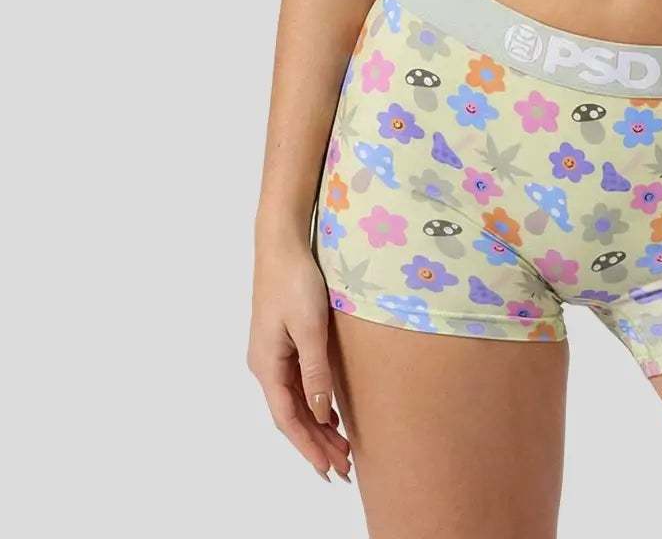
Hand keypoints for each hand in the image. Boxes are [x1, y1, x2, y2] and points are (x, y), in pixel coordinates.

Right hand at [247, 239, 351, 483]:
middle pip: (291, 415)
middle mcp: (265, 365)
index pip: (288, 418)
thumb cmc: (296, 281)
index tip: (327, 470)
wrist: (282, 244)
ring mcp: (272, 354)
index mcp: (267, 365)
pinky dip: (313, 403)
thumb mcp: (310, 327)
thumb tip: (319, 413)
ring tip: (341, 449)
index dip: (308, 447)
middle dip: (315, 444)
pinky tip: (330, 413)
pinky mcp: (282, 342)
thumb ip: (315, 370)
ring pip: (295, 401)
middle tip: (343, 469)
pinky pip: (297, 384)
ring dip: (316, 426)